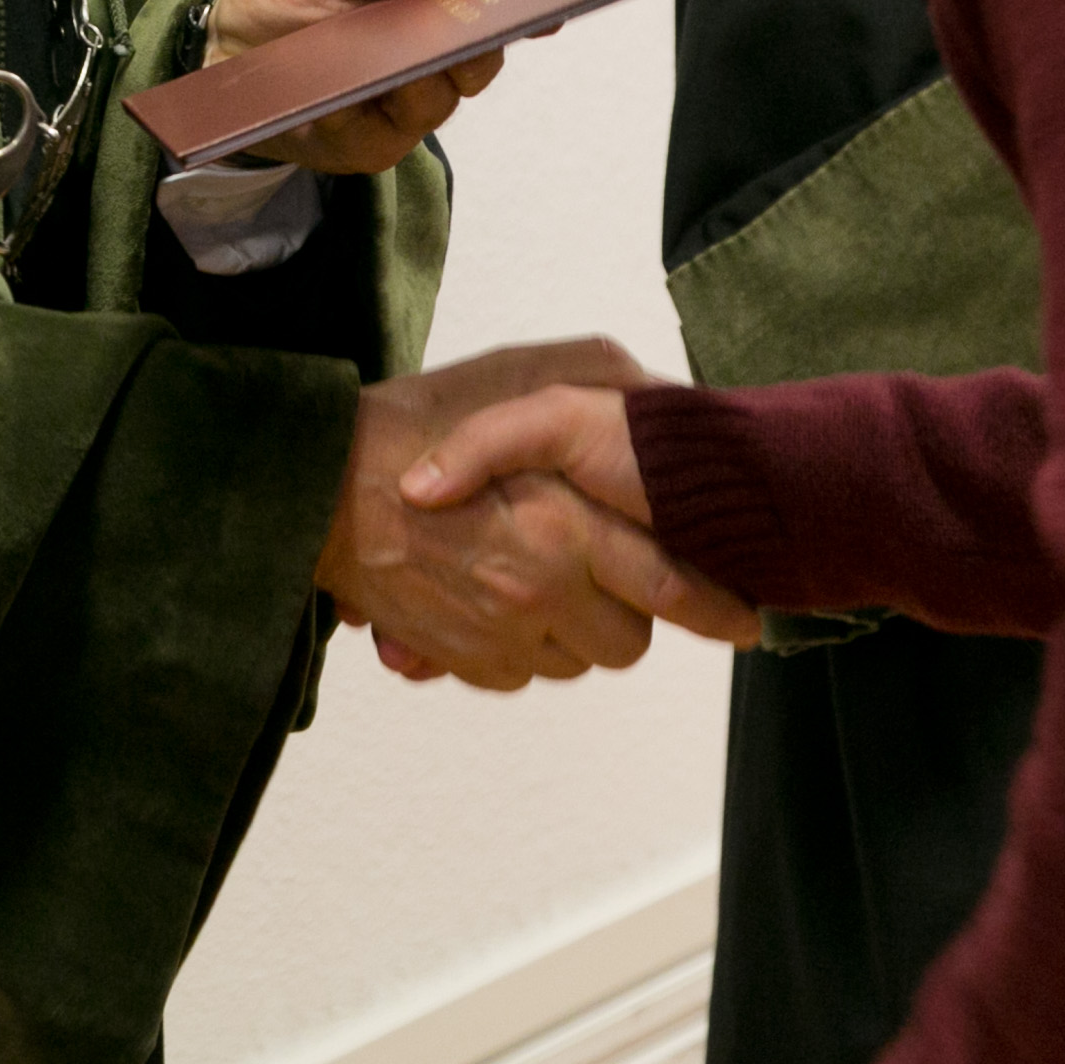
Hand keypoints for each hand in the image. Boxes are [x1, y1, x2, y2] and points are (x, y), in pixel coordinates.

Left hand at [207, 0, 511, 175]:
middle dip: (472, 47)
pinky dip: (360, 112)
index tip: (552, 7)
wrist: (222, 46)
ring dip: (415, 78)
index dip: (526, 15)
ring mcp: (398, 118)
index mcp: (432, 18)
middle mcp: (429, 73)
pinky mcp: (360, 150)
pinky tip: (340, 94)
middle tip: (463, 26)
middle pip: (474, 69)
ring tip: (393, 55)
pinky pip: (373, 135)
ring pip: (430, 104)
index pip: (493, 21)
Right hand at [404, 384, 759, 648]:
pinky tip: (495, 599)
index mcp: (562, 528)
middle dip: (628, 614)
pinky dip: (521, 646)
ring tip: (542, 580)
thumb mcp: (512, 390)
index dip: (716, 608)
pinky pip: (521, 673)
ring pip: (577, 661)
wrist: (317, 488)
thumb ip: (590, 400)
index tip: (747, 621)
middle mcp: (539, 592)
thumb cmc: (413, 426)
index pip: (668, 587)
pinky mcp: (463, 661)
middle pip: (628, 640)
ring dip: (573, 631)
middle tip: (607, 576)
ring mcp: (500, 635)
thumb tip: (653, 409)